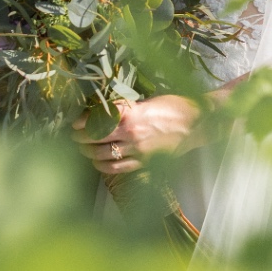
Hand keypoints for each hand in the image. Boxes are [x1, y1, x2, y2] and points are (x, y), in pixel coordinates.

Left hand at [74, 95, 199, 175]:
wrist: (197, 124)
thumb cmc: (174, 107)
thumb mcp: (147, 102)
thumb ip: (125, 109)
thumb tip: (102, 112)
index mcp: (130, 114)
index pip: (97, 119)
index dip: (82, 122)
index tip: (75, 122)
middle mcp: (131, 133)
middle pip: (95, 138)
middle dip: (81, 138)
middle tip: (74, 136)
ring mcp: (137, 150)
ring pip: (103, 155)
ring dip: (89, 153)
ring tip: (83, 149)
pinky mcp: (144, 162)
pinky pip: (118, 168)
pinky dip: (104, 166)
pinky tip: (98, 163)